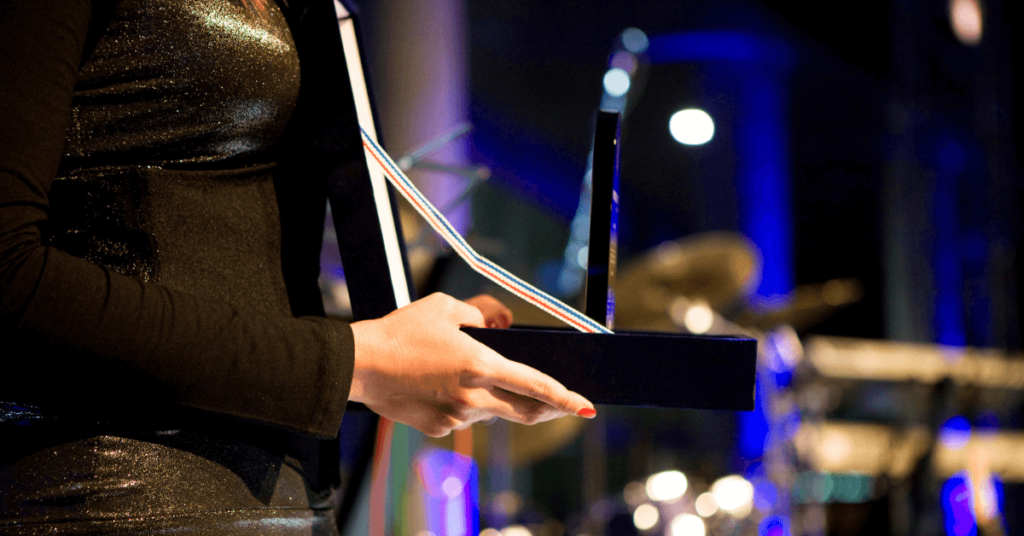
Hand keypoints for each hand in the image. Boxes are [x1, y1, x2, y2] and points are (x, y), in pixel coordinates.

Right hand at [348, 293, 595, 436]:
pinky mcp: (439, 430)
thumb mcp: (445, 306)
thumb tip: (505, 323)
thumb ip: (484, 311)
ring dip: (496, 399)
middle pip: (525, 412)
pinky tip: (442, 387)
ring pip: (492, 413)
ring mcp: (456, 417)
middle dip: (549, 410)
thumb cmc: (402, 331)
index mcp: (479, 365)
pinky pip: (464, 418)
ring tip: (467, 375)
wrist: (360, 365)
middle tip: (560, 406)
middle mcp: (472, 397)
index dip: (566, 398)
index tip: (587, 407)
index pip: (535, 385)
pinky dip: (466, 404)